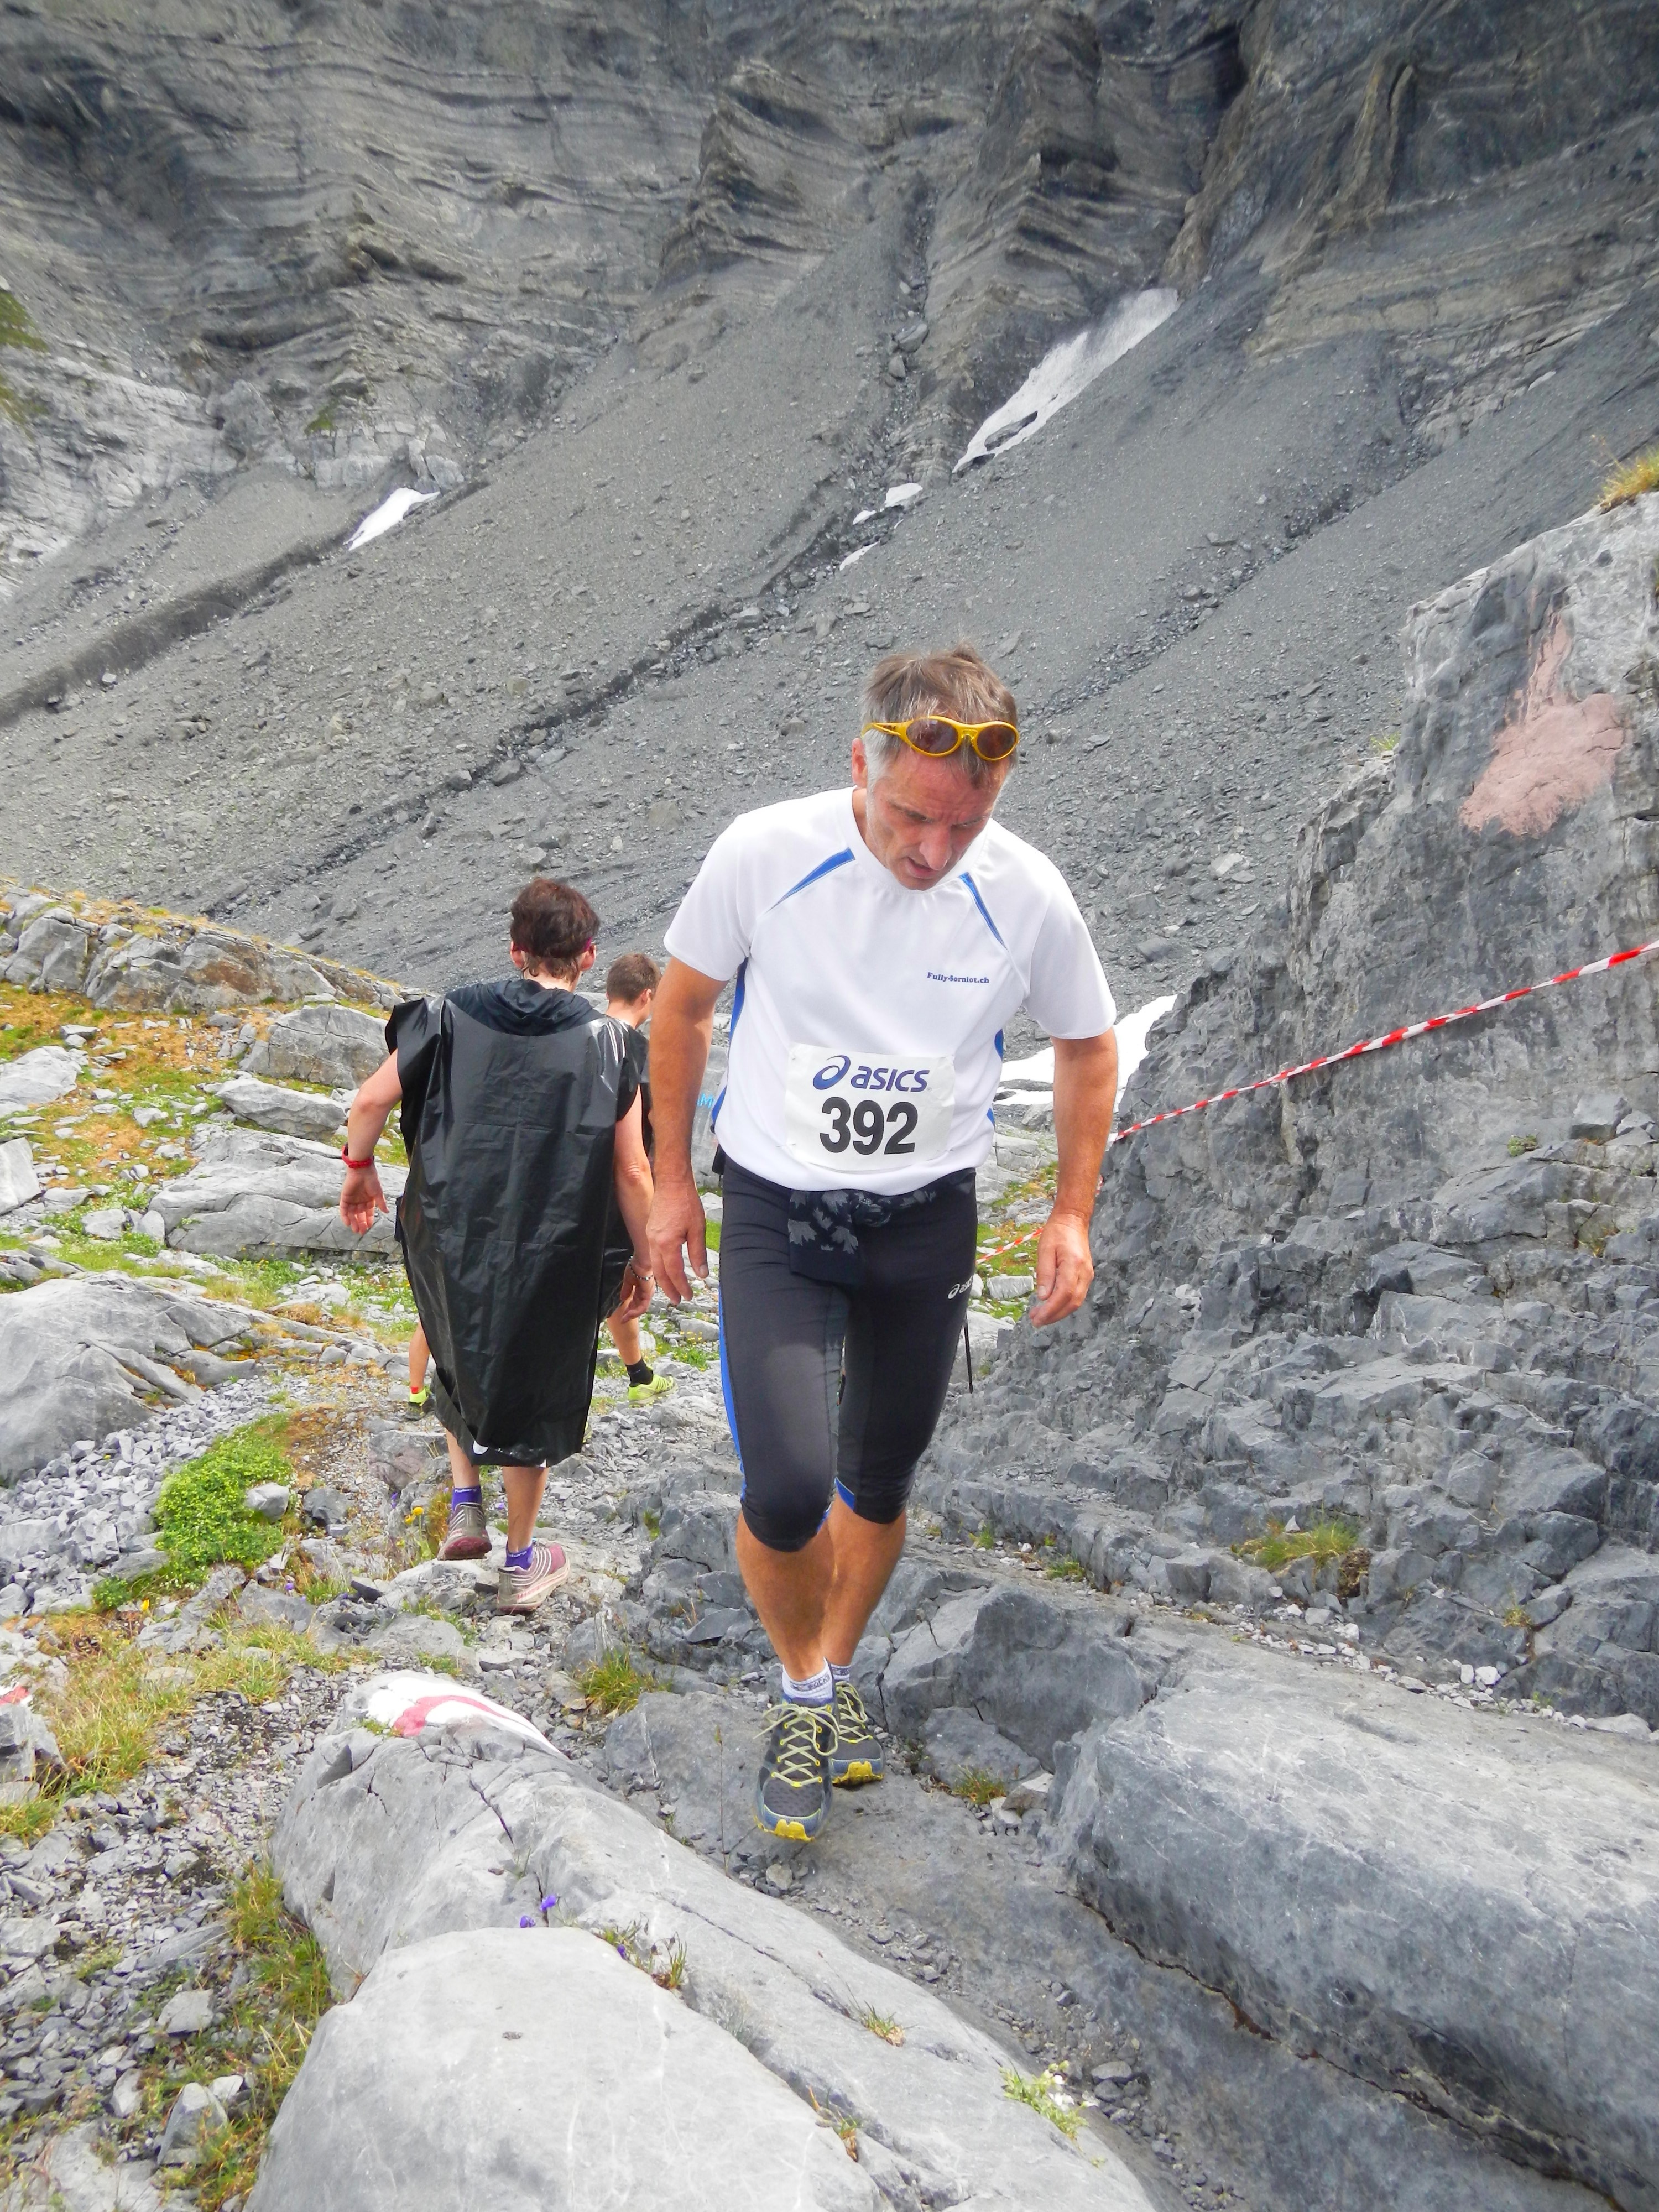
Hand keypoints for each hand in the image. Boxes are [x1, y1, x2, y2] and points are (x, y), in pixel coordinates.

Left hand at [339, 1166, 387, 1236]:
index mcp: (368, 1200)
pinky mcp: (345, 1198)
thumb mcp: (378, 1193)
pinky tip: (348, 1223)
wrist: (362, 1171)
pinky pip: (343, 1209)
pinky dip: (345, 1216)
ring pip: (351, 1214)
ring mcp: (352, 1200)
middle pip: (359, 1215)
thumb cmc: (372, 1180)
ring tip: (355, 1229)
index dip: (368, 1220)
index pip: (368, 1213)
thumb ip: (381, 1203)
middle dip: (360, 1223)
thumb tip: (387, 1212)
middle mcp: (360, 1201)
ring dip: (353, 1222)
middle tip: (361, 1232)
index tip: (369, 1227)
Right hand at [613, 1258, 654, 1322]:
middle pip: (638, 1307)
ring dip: (632, 1315)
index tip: (622, 1315)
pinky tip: (628, 1315)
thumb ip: (626, 1290)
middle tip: (623, 1320)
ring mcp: (647, 1294)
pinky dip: (635, 1312)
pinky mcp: (647, 1294)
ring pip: (640, 1309)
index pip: (635, 1302)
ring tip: (624, 1319)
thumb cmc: (635, 1267)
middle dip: (630, 1314)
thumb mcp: (628, 1281)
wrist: (640, 1261)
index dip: (629, 1309)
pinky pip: (642, 1306)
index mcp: (641, 1289)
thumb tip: (622, 1299)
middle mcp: (645, 1293)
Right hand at [648, 1176, 707, 1303]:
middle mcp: (654, 1242)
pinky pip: (652, 1254)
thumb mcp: (697, 1228)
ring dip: (662, 1279)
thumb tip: (701, 1274)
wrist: (671, 1182)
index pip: (674, 1272)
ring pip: (654, 1264)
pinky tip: (666, 1268)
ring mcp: (650, 1236)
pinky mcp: (650, 1231)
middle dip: (668, 1288)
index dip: (681, 1286)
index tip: (688, 1296)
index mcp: (666, 1243)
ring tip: (671, 1288)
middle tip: (677, 1300)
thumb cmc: (686, 1202)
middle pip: (660, 1272)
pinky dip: (659, 1266)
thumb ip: (698, 1253)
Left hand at [1029, 1208, 1092, 1326]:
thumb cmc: (1057, 1233)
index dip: (1051, 1309)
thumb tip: (1043, 1297)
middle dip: (1054, 1315)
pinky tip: (1051, 1307)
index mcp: (1074, 1264)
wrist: (1073, 1222)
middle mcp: (1084, 1273)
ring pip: (1076, 1302)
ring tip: (1040, 1316)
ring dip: (1058, 1312)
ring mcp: (1087, 1276)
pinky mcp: (1085, 1277)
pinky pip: (1076, 1296)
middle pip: (1072, 1303)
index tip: (1037, 1318)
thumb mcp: (1045, 1250)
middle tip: (1036, 1321)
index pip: (1064, 1294)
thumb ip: (1045, 1274)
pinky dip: (1064, 1305)